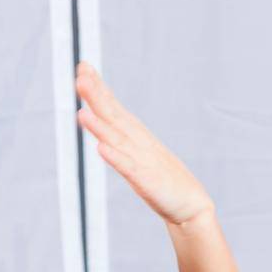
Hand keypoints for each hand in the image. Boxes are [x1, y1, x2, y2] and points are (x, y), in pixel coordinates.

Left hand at [75, 62, 213, 227]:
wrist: (191, 205)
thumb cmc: (165, 182)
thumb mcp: (141, 157)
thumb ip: (123, 144)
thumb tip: (103, 135)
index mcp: (137, 136)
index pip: (114, 107)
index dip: (98, 87)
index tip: (83, 66)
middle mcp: (138, 143)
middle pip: (114, 116)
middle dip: (96, 96)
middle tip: (80, 74)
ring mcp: (142, 161)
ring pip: (117, 139)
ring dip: (99, 126)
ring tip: (82, 111)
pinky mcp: (146, 181)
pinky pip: (128, 169)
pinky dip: (115, 158)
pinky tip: (101, 148)